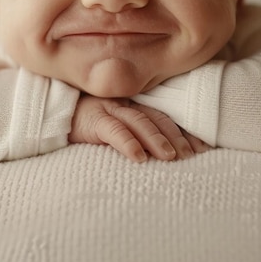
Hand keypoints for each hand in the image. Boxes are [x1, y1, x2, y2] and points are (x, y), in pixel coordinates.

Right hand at [69, 95, 209, 162]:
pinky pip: (113, 130)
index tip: (204, 148)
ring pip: (140, 122)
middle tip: (194, 155)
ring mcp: (110, 109)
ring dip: (157, 139)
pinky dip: (127, 142)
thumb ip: (138, 131)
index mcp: (136, 105)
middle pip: (158, 118)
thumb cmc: (89, 122)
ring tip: (171, 157)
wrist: (56, 112)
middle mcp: (127, 104)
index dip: (185, 131)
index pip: (166, 116)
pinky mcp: (93, 119)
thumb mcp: (118, 124)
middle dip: (178, 136)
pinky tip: (138, 157)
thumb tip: (168, 154)